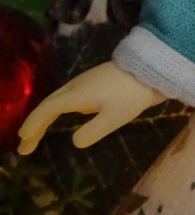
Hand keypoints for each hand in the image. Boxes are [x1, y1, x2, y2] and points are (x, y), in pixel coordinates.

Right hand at [17, 61, 165, 154]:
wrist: (152, 68)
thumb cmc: (132, 94)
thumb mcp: (113, 118)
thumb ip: (91, 132)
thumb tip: (74, 140)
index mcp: (77, 94)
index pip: (47, 110)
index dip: (33, 125)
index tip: (23, 142)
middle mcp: (76, 86)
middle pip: (49, 105)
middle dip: (35, 125)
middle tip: (24, 146)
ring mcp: (86, 81)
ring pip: (58, 100)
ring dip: (45, 117)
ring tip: (36, 135)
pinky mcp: (95, 81)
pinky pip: (68, 96)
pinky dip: (58, 109)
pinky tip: (63, 116)